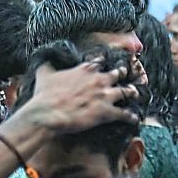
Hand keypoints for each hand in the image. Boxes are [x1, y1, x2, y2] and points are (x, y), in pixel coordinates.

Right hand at [24, 61, 138, 133]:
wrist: (49, 112)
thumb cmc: (45, 94)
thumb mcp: (44, 74)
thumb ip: (46, 65)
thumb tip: (42, 58)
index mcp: (84, 69)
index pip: (99, 62)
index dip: (103, 62)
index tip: (107, 61)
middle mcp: (98, 80)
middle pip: (116, 74)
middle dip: (122, 73)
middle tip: (126, 73)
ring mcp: (104, 96)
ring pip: (124, 92)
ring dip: (131, 92)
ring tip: (135, 93)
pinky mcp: (107, 112)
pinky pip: (124, 114)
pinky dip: (131, 116)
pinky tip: (135, 118)